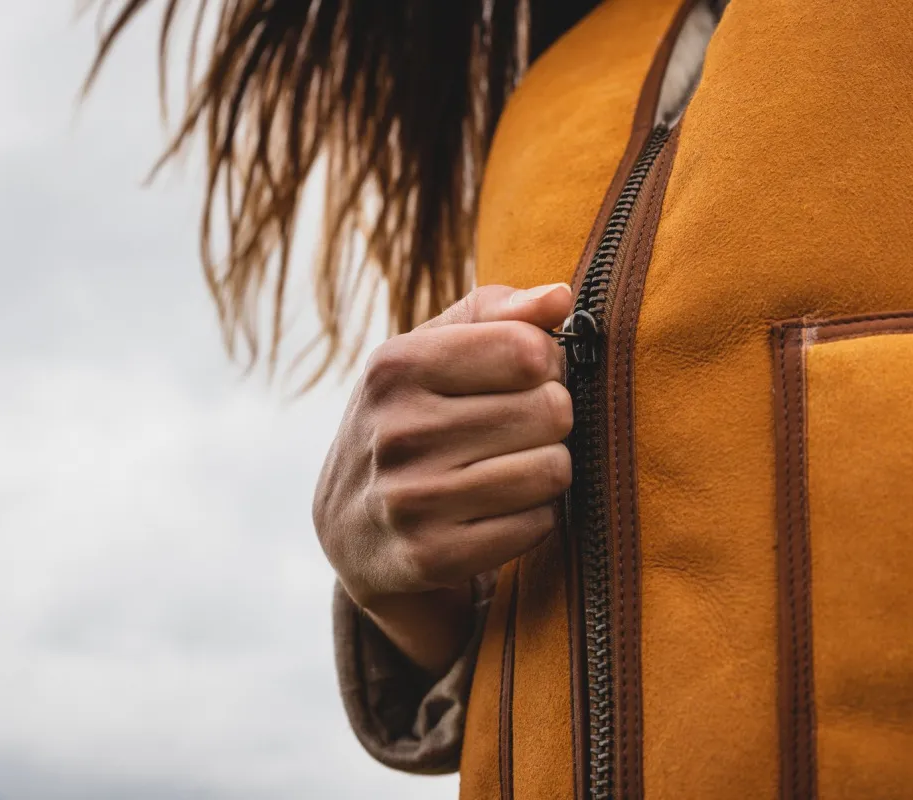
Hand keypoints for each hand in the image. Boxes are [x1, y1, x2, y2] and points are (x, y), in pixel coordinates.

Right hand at [313, 283, 573, 662]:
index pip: (529, 350)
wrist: (352, 529)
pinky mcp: (431, 558)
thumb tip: (559, 297)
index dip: (546, 363)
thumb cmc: (413, 418)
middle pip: (551, 410)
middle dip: (549, 420)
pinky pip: (538, 525)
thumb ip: (499, 313)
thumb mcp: (434, 352)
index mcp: (395, 366)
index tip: (525, 377)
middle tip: (519, 430)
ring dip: (547, 469)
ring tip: (510, 468)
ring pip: (552, 470)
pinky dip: (533, 518)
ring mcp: (410, 500)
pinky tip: (497, 512)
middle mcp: (395, 431)